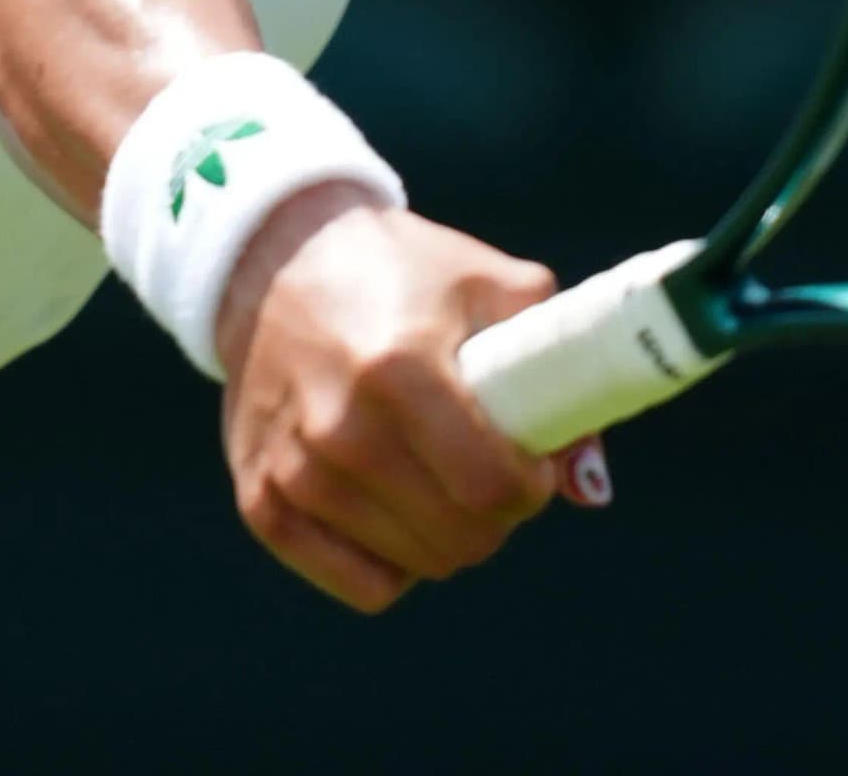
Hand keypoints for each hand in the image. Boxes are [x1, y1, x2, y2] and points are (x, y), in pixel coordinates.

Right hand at [212, 185, 602, 611]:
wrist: (273, 262)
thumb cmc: (400, 272)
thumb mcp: (489, 287)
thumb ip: (559, 368)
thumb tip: (587, 485)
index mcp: (398, 366)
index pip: (490, 486)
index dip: (530, 488)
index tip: (530, 464)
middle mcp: (338, 426)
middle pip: (459, 537)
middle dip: (495, 515)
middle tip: (487, 470)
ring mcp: (293, 470)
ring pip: (416, 565)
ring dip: (445, 535)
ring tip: (435, 474)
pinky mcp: (260, 500)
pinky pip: (361, 584)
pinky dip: (391, 562)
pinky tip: (392, 507)